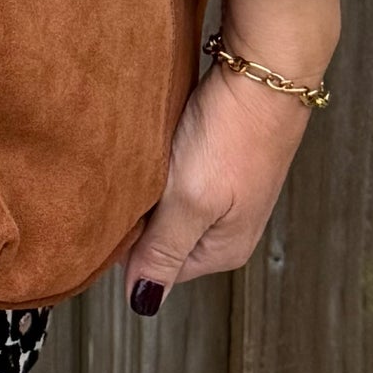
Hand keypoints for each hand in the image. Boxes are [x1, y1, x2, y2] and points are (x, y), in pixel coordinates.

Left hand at [120, 0, 339, 314]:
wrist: (266, 68)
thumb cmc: (232, 134)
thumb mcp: (190, 201)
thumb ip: (164, 251)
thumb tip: (143, 304)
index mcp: (222, 249)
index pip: (155, 266)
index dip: (125, 242)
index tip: (105, 212)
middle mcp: (227, 224)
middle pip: (161, 232)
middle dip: (136, 211)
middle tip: (118, 180)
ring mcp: (227, 187)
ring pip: (168, 197)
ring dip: (148, 181)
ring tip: (136, 157)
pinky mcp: (221, 153)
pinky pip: (178, 167)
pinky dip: (161, 156)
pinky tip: (152, 139)